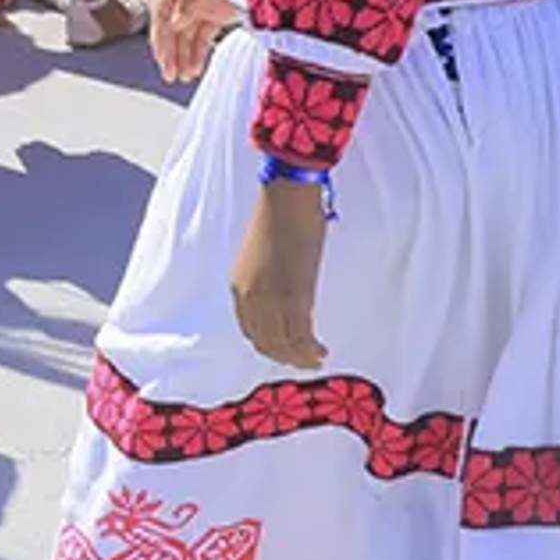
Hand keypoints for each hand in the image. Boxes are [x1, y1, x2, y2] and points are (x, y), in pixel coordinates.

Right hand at [149, 0, 235, 83]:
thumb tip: (173, 23)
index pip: (162, 11)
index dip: (160, 37)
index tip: (163, 60)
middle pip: (172, 25)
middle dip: (170, 51)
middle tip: (170, 75)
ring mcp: (202, 1)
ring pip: (186, 33)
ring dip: (183, 55)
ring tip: (184, 77)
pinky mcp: (217, 11)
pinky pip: (202, 34)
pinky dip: (198, 51)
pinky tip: (195, 67)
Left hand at [231, 178, 329, 368]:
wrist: (287, 199)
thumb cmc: (278, 219)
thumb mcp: (260, 258)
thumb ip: (264, 284)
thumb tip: (282, 300)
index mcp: (238, 286)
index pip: (250, 331)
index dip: (268, 346)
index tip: (283, 350)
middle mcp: (250, 297)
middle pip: (266, 343)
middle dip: (285, 356)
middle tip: (303, 361)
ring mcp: (271, 300)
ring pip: (284, 345)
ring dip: (301, 357)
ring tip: (316, 358)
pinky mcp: (294, 298)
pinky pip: (301, 337)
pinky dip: (310, 349)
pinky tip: (320, 350)